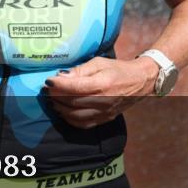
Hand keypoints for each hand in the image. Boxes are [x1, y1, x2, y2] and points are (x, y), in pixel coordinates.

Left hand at [43, 56, 158, 128]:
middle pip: (72, 102)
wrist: (140, 82)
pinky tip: (64, 111)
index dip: (58, 85)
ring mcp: (104, 112)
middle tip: (47, 90)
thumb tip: (61, 76)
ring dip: (60, 109)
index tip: (48, 81)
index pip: (74, 87)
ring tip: (53, 101)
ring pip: (75, 116)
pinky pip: (83, 124)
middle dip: (56, 97)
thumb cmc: (118, 69)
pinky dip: (70, 119)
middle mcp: (103, 100)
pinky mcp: (105, 119)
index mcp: (102, 84)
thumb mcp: (99, 63)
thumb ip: (80, 70)